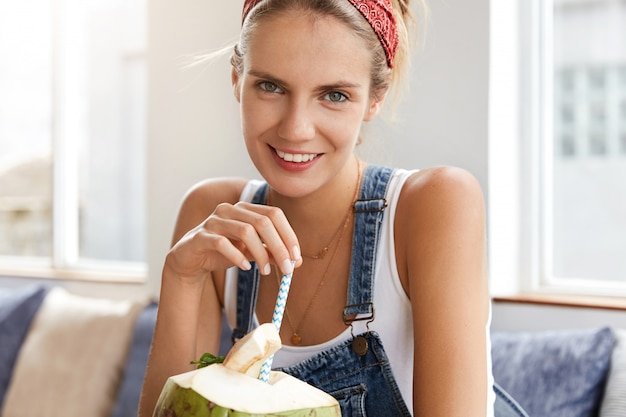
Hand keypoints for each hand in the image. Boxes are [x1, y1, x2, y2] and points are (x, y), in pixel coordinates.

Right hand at [165, 201, 301, 282]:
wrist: (190, 260)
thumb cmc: (224, 253)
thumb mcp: (252, 253)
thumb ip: (272, 254)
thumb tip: (296, 262)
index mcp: (245, 209)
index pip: (274, 214)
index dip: (288, 235)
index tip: (296, 257)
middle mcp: (230, 210)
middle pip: (262, 222)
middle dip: (279, 246)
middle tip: (287, 268)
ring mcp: (214, 220)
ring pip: (245, 231)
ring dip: (260, 253)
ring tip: (266, 271)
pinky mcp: (201, 236)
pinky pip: (222, 243)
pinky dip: (237, 256)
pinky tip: (245, 267)